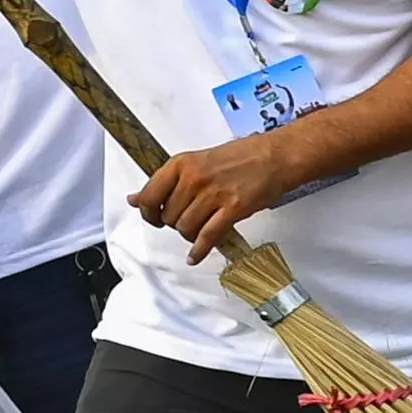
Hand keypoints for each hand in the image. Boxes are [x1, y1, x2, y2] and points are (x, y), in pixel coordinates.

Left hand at [131, 126, 303, 255]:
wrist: (276, 156)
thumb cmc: (242, 156)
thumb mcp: (197, 161)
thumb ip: (166, 181)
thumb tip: (135, 199)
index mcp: (182, 163)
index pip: (150, 196)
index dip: (149, 213)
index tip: (154, 217)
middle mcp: (194, 178)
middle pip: (170, 216)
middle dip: (175, 224)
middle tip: (187, 220)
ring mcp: (214, 194)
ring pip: (186, 228)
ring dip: (189, 235)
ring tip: (199, 230)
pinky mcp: (233, 209)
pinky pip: (208, 236)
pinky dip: (199, 250)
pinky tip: (195, 256)